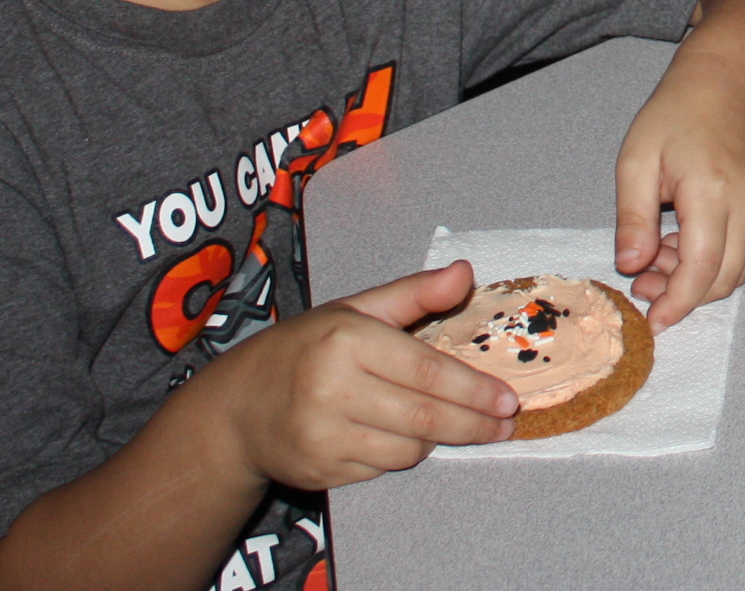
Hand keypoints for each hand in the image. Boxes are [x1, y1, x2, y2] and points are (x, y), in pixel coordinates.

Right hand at [210, 261, 517, 490]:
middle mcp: (332, 390)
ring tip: (456, 425)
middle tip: (505, 424)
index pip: (427, 372)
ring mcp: (323, 436)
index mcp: (347, 341)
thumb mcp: (355, 310)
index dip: (474, 389)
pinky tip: (406, 438)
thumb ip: (414, 293)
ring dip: (439, 440)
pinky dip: (403, 456)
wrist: (236, 409)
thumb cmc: (305, 350)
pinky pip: (381, 469)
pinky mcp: (320, 471)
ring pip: (408, 450)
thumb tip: (465, 273)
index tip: (508, 398)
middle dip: (474, 424)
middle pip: (425, 417)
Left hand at [613, 47, 744, 327]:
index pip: (702, 269)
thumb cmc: (677, 114)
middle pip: (724, 278)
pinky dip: (720, 261)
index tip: (653, 320)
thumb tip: (631, 267)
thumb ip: (633, 218)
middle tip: (646, 282)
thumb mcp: (636, 160)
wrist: (731, 81)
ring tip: (664, 255)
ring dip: (701, 280)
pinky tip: (689, 239)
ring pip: (740, 270)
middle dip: (683, 295)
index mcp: (712, 191)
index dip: (677, 303)